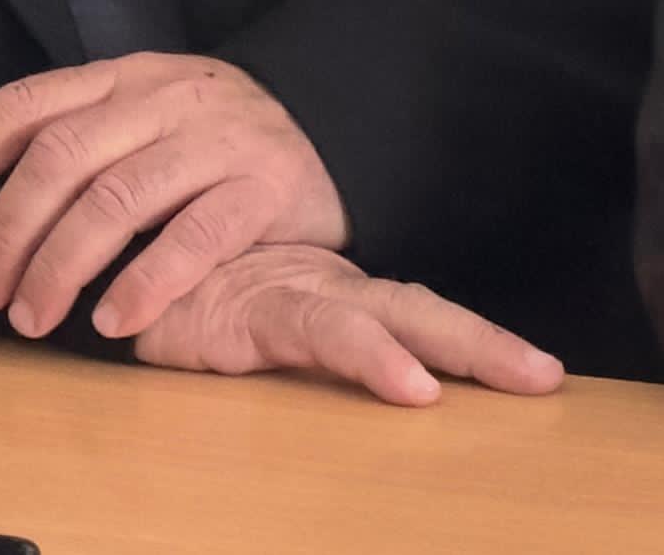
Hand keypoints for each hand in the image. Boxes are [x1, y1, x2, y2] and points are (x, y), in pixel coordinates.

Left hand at [0, 52, 347, 341]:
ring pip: (117, 198)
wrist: (333, 135)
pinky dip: (145, 281)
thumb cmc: (210, 148)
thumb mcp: (141, 123)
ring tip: (32, 319)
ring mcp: (220, 136)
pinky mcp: (267, 184)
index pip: (23, 104)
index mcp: (122, 77)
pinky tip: (112, 321)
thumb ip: (74, 147)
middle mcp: (166, 96)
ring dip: (61, 265)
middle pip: (60, 158)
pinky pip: (195, 235)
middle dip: (6, 231)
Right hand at [130, 244, 562, 405]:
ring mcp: (295, 301)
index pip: (423, 317)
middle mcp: (331, 295)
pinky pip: (319, 336)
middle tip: (543, 376)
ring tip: (505, 378)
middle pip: (423, 314)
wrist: (120, 278)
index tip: (543, 372)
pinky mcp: (253, 316)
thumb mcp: (268, 331)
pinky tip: (408, 381)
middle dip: (485, 345)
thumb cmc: (199, 302)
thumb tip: (391, 385)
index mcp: (342, 301)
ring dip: (444, 350)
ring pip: (384, 322)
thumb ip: (317, 346)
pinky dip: (370, 357)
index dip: (481, 342)